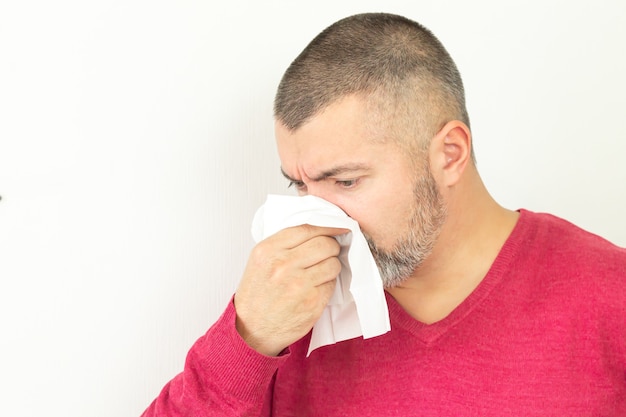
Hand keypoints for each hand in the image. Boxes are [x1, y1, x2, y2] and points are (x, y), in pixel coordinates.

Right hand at [234, 224, 346, 355]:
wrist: (251, 329)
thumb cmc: (257, 294)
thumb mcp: (260, 260)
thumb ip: (284, 243)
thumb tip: (318, 229)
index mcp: (268, 250)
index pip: (307, 228)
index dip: (327, 227)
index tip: (337, 228)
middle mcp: (283, 265)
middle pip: (325, 244)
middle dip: (332, 247)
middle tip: (329, 252)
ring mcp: (299, 285)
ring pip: (333, 263)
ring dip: (332, 266)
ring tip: (321, 271)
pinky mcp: (312, 302)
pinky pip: (332, 284)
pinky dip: (328, 284)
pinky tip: (316, 288)